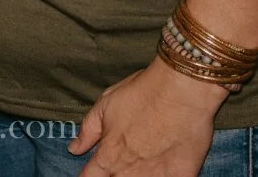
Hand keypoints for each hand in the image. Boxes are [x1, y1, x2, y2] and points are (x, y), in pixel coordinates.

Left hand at [68, 57, 224, 176]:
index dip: (90, 176)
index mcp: (108, 156)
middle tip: (124, 158)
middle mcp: (128, 173)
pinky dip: (164, 176)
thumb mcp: (106, 104)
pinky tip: (164, 165)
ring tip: (145, 158)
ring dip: (138, 175)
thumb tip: (74, 148)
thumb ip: (88, 130)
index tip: (95, 171)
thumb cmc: (144, 92)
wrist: (183, 89)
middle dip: (114, 174)